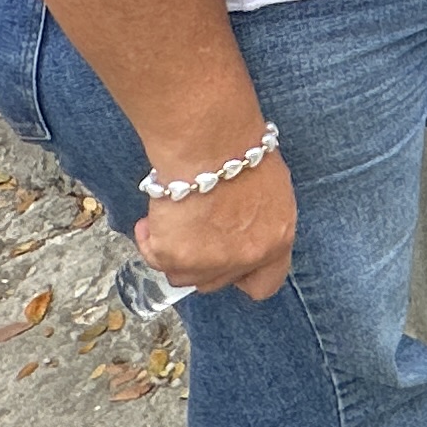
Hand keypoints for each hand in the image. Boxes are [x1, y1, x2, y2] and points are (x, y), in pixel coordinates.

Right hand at [133, 152, 295, 300]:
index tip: (228, 262)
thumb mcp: (269, 188)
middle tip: (192, 232)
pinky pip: (155, 258)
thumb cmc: (239, 151)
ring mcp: (211, 262)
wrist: (210, 142)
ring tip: (171, 219)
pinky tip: (151, 219)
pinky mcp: (176, 256)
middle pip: (216, 281)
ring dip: (174, 251)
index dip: (242, 277)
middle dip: (202, 261)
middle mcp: (246, 257)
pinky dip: (149, 240)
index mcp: (277, 239)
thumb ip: (258, 220)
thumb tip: (242, 227)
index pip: (265, 284)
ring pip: (183, 275)